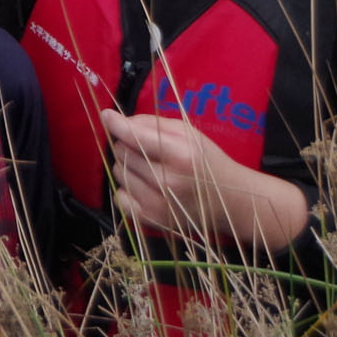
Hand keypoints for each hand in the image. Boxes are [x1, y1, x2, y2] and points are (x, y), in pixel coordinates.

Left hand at [101, 109, 310, 251]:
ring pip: (119, 173)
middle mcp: (168, 182)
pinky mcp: (152, 221)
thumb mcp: (187, 133)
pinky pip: (119, 198)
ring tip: (149, 167)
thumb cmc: (206, 160)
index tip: (107, 115)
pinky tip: (144, 186)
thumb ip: (151, 123)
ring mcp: (159, 204)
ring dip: (127, 166)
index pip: (135, 137)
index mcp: (181, 155)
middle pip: (123, 153)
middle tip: (146, 149)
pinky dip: (126, 189)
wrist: (229, 201)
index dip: (117, 125)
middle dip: (128, 145)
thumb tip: (114, 118)